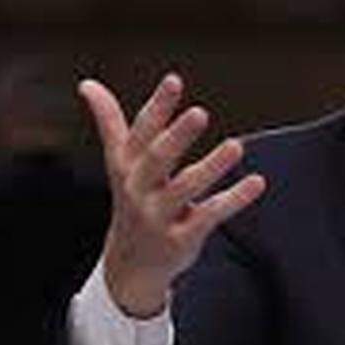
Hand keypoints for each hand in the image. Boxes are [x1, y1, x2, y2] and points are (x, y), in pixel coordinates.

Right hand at [79, 74, 266, 318]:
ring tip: (237, 145)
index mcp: (128, 166)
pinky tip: (257, 182)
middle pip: (157, 159)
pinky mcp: (182, 238)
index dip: (158, 106)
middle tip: (200, 113)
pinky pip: (209, 216)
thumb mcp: (119, 163)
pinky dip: (234, 199)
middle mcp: (140, 189)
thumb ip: (110, 122)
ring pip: (185, 188)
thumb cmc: (132, 200)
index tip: (174, 80)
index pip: (141, 132)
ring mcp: (159, 215)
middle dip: (176, 136)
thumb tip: (87, 83)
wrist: (129, 264)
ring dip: (212, 167)